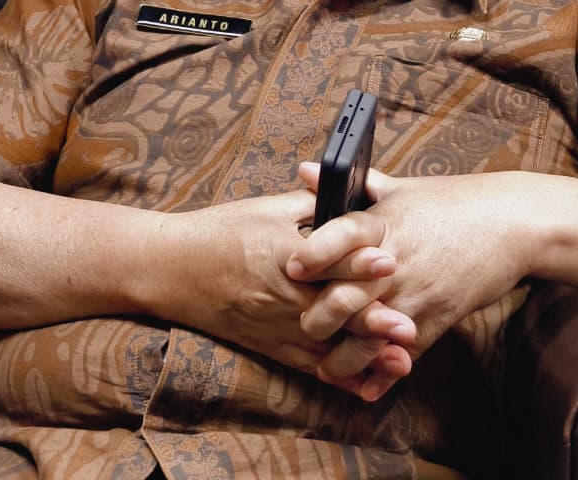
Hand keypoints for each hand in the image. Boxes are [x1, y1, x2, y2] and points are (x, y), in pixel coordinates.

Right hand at [151, 189, 414, 388]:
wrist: (170, 268)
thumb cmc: (220, 231)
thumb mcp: (267, 208)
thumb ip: (314, 203)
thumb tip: (355, 194)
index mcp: (280, 254)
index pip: (325, 259)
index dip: (358, 261)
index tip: (389, 261)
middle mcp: (278, 294)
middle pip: (331, 310)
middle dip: (370, 320)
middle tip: (407, 326)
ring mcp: (273, 325)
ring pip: (324, 345)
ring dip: (363, 354)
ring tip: (399, 360)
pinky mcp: (269, 344)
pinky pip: (307, 365)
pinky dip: (338, 375)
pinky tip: (368, 382)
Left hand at [288, 166, 533, 397]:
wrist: (511, 224)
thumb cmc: (454, 202)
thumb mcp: (402, 188)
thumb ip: (353, 186)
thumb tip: (304, 169)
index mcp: (382, 222)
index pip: (338, 237)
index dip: (312, 255)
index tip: (291, 269)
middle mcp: (393, 261)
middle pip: (343, 297)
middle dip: (317, 320)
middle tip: (302, 327)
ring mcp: (415, 293)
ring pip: (367, 337)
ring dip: (344, 359)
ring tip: (327, 369)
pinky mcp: (436, 319)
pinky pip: (402, 355)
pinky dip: (383, 374)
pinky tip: (367, 387)